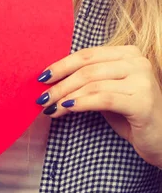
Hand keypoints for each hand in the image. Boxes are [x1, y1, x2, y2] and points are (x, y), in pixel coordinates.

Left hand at [35, 45, 161, 166]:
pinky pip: (103, 99)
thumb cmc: (129, 113)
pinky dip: (81, 103)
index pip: (86, 55)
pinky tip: (66, 108)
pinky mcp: (143, 102)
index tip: (41, 78)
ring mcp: (143, 81)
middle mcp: (138, 62)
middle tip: (41, 97)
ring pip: (92, 84)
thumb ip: (87, 79)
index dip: (61, 65)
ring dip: (65, 97)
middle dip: (60, 84)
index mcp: (128, 53)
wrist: (161, 139)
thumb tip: (50, 79)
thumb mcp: (107, 89)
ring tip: (50, 108)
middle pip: (87, 69)